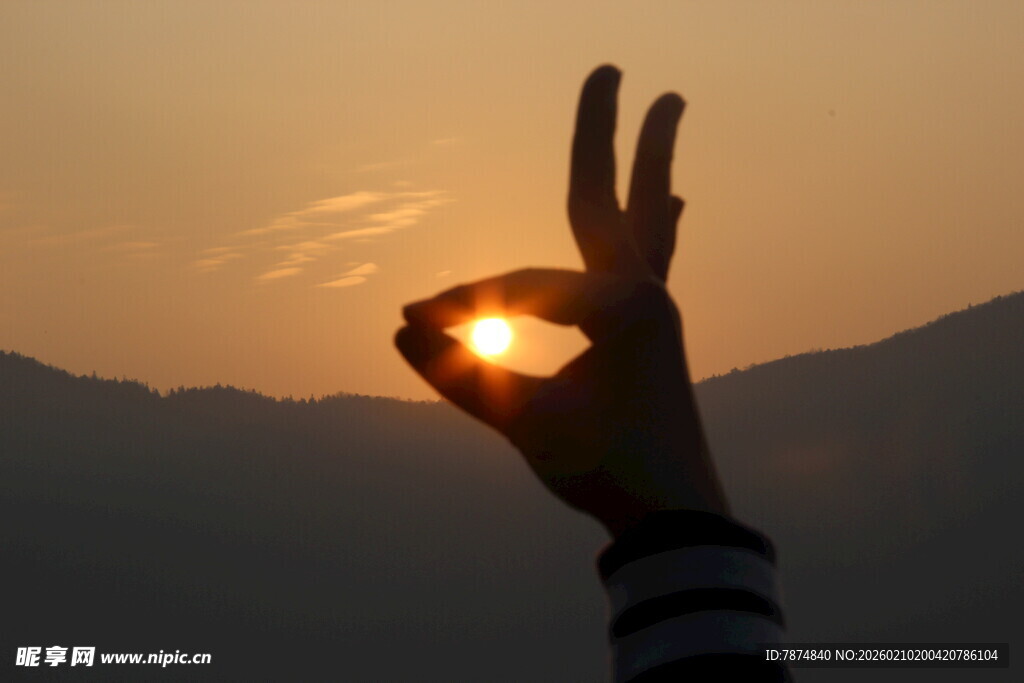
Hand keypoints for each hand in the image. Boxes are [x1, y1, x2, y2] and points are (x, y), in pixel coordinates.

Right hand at [395, 65, 728, 536]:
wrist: (676, 522)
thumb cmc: (607, 472)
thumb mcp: (526, 425)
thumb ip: (462, 376)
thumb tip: (397, 329)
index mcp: (622, 308)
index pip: (519, 289)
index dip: (461, 305)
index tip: (410, 325)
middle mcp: (646, 294)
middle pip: (612, 199)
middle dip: (607, 133)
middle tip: (612, 64)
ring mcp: (655, 310)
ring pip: (646, 219)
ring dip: (652, 162)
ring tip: (670, 103)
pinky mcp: (653, 330)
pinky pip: (653, 259)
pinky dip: (661, 223)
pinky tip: (678, 200)